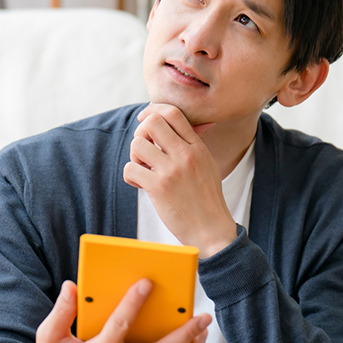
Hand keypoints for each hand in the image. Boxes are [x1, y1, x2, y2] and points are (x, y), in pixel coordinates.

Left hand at [123, 103, 237, 257]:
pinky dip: (131, 176)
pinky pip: (130, 168)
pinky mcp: (159, 188)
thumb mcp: (208, 165)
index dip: (153, 112)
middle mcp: (185, 154)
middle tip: (144, 150)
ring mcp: (172, 171)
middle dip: (141, 133)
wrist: (211, 230)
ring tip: (144, 170)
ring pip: (137, 144)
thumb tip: (195, 123)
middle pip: (152, 122)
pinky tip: (141, 184)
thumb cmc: (207, 199)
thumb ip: (195, 144)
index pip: (173, 113)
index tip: (145, 121)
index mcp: (197, 147)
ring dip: (134, 156)